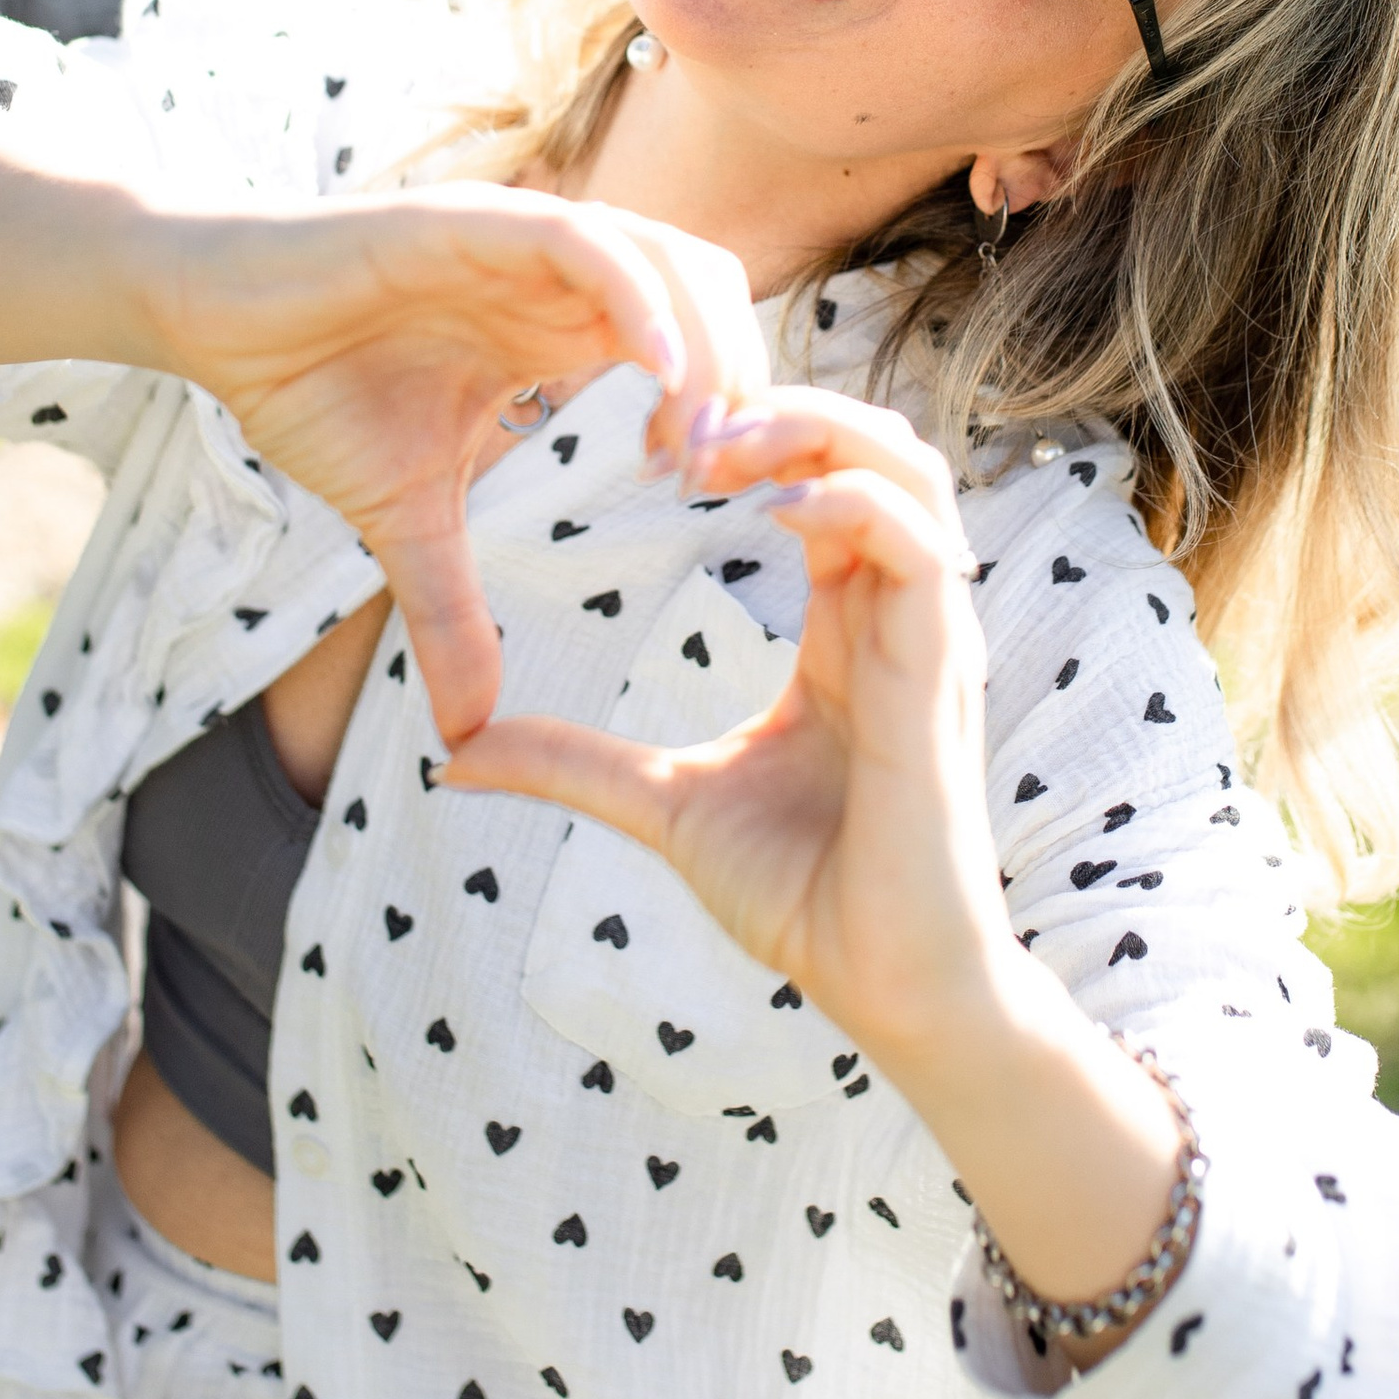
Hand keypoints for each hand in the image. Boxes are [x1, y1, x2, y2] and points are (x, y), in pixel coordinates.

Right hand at [147, 186, 765, 742]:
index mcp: (564, 324)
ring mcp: (526, 238)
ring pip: (670, 262)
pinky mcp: (478, 220)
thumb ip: (450, 611)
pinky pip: (589, 243)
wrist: (212, 317)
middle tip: (728, 480)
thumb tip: (466, 733)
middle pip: (712, 297)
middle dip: (744, 383)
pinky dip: (637, 300)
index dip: (728, 415)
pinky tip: (655, 373)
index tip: (717, 499)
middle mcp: (563, 273)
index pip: (695, 345)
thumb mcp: (403, 521)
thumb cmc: (311, 390)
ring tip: (703, 442)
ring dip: (708, 347)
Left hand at [441, 388, 1012, 1070]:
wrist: (887, 990)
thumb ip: (575, 762)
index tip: (652, 448)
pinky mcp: (940, 676)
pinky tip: (779, 511)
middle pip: (872, 447)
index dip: (752, 442)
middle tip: (679, 427)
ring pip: (910, 470)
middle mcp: (895, 616)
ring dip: (821, 433)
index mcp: (846, 630)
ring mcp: (926, 638)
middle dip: (783, 408)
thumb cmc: (804, 896)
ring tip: (722, 446)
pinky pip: (921, 549)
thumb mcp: (664, 805)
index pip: (822, 483)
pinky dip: (856, 505)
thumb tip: (458, 752)